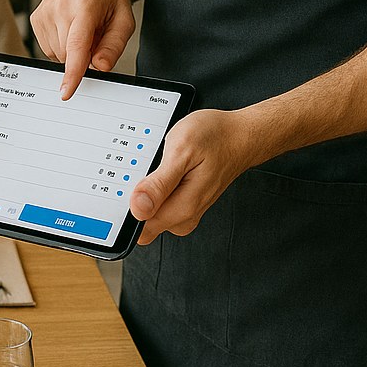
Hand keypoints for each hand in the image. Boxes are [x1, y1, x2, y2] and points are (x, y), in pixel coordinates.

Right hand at [31, 0, 135, 97]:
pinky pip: (49, 48)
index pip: (76, 44)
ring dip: (72, 50)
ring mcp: (45, 11)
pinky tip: (70, 29)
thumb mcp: (125, 20)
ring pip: (58, 54)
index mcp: (85, 4)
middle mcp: (60, 6)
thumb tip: (100, 67)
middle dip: (84, 55)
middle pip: (68, 55)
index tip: (66, 91)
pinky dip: (62, 45)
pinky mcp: (36, 17)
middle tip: (95, 35)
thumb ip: (113, 46)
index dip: (73, 72)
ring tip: (83, 28)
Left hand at [130, 108, 260, 243]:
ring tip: (160, 163)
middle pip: (142, 222)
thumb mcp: (182, 151)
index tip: (126, 187)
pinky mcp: (185, 204)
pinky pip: (159, 203)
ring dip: (146, 190)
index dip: (126, 210)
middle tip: (148, 167)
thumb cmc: (215, 138)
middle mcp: (184, 217)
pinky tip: (164, 168)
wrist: (240, 136)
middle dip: (135, 197)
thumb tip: (138, 208)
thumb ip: (159, 183)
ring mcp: (185, 212)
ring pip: (149, 212)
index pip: (139, 229)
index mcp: (182, 208)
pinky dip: (155, 187)